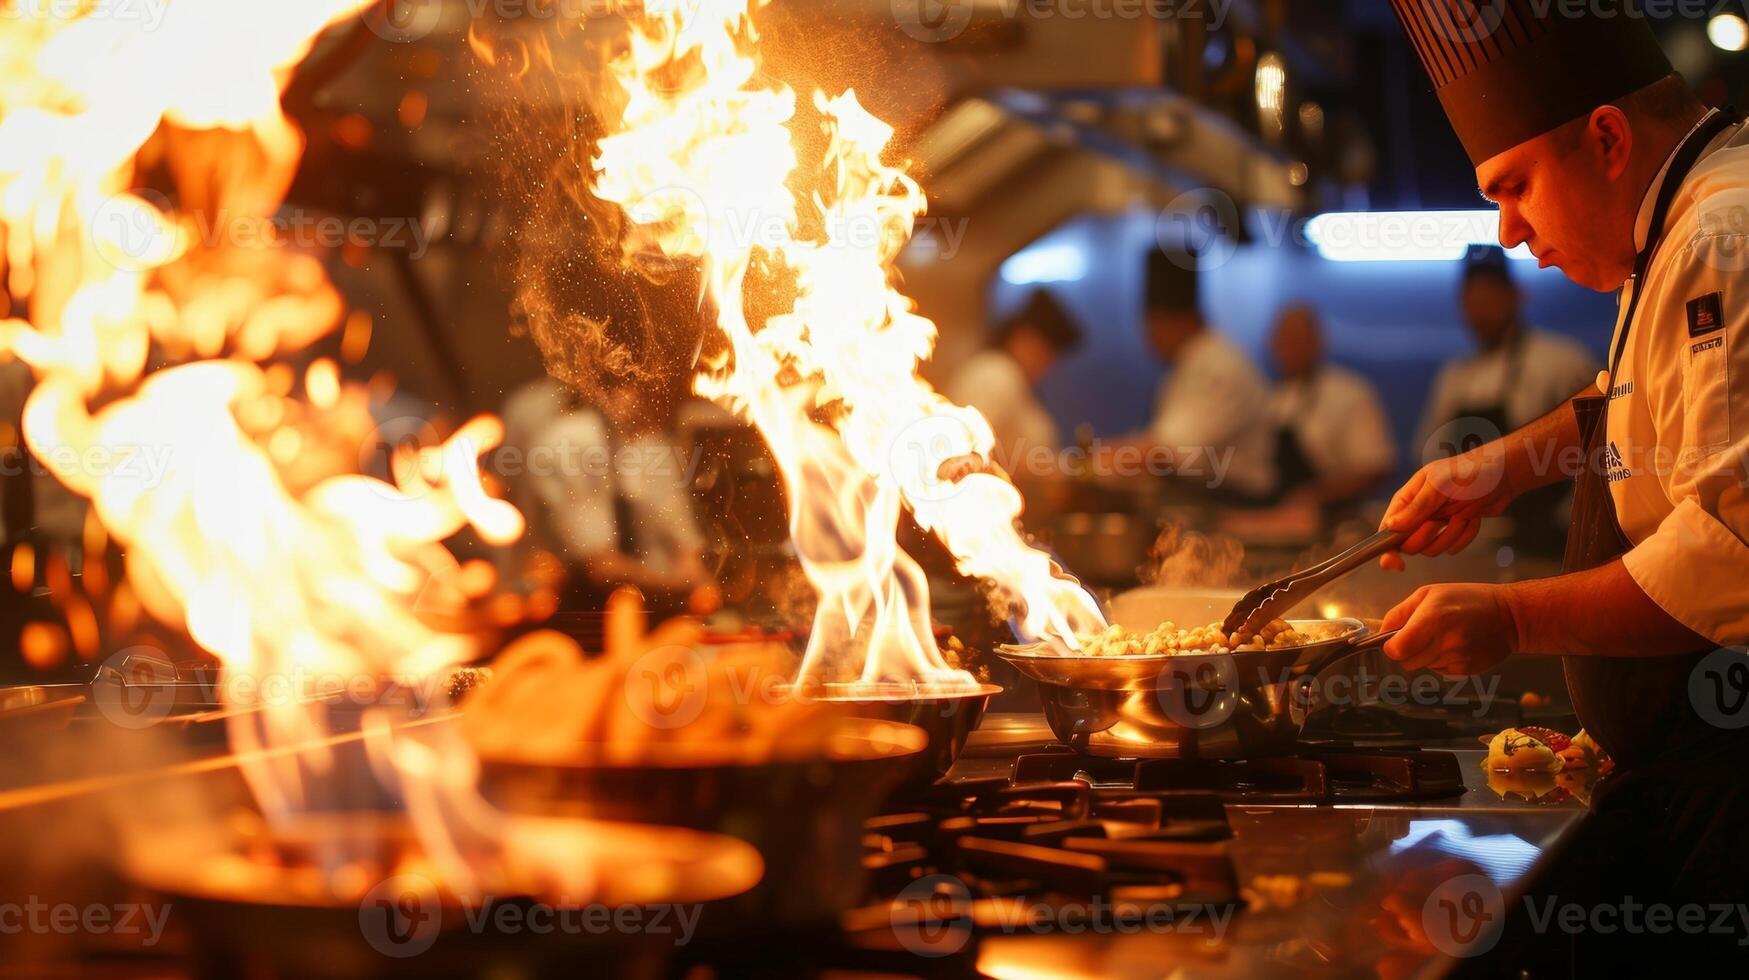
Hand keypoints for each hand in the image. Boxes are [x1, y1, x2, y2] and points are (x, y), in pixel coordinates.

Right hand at [1377, 447, 1513, 570]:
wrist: (1503, 474)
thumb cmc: (1469, 472)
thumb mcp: (1439, 486)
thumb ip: (1416, 507)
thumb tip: (1390, 526)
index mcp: (1407, 499)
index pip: (1387, 530)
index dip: (1387, 549)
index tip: (1397, 563)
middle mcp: (1417, 514)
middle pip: (1409, 545)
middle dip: (1428, 536)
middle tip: (1441, 520)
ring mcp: (1436, 523)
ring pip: (1432, 549)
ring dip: (1451, 535)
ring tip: (1462, 514)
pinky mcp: (1454, 531)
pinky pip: (1453, 548)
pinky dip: (1465, 535)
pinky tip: (1472, 518)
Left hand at [1380, 583, 1518, 675]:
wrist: (1510, 616)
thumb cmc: (1466, 599)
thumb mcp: (1429, 593)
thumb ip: (1400, 613)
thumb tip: (1380, 633)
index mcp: (1432, 618)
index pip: (1397, 650)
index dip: (1391, 647)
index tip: (1396, 640)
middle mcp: (1445, 641)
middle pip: (1406, 662)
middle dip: (1406, 652)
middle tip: (1420, 636)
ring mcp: (1457, 658)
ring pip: (1422, 667)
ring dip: (1424, 656)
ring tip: (1442, 637)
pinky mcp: (1467, 670)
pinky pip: (1439, 671)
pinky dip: (1440, 661)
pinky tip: (1455, 646)